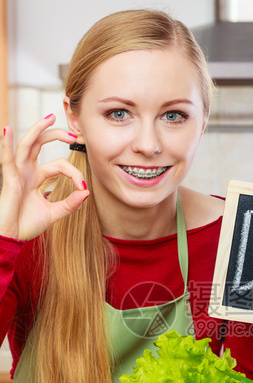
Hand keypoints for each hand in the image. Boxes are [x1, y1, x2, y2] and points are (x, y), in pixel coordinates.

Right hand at [0, 114, 88, 240]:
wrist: (12, 237)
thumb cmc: (27, 224)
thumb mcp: (54, 213)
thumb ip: (70, 204)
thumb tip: (86, 192)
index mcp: (37, 176)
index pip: (59, 165)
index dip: (74, 173)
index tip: (83, 187)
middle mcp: (27, 170)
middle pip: (40, 143)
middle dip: (55, 134)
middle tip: (74, 134)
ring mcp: (17, 173)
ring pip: (27, 145)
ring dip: (37, 129)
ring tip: (49, 117)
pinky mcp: (9, 179)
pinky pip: (6, 159)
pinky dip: (6, 144)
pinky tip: (7, 130)